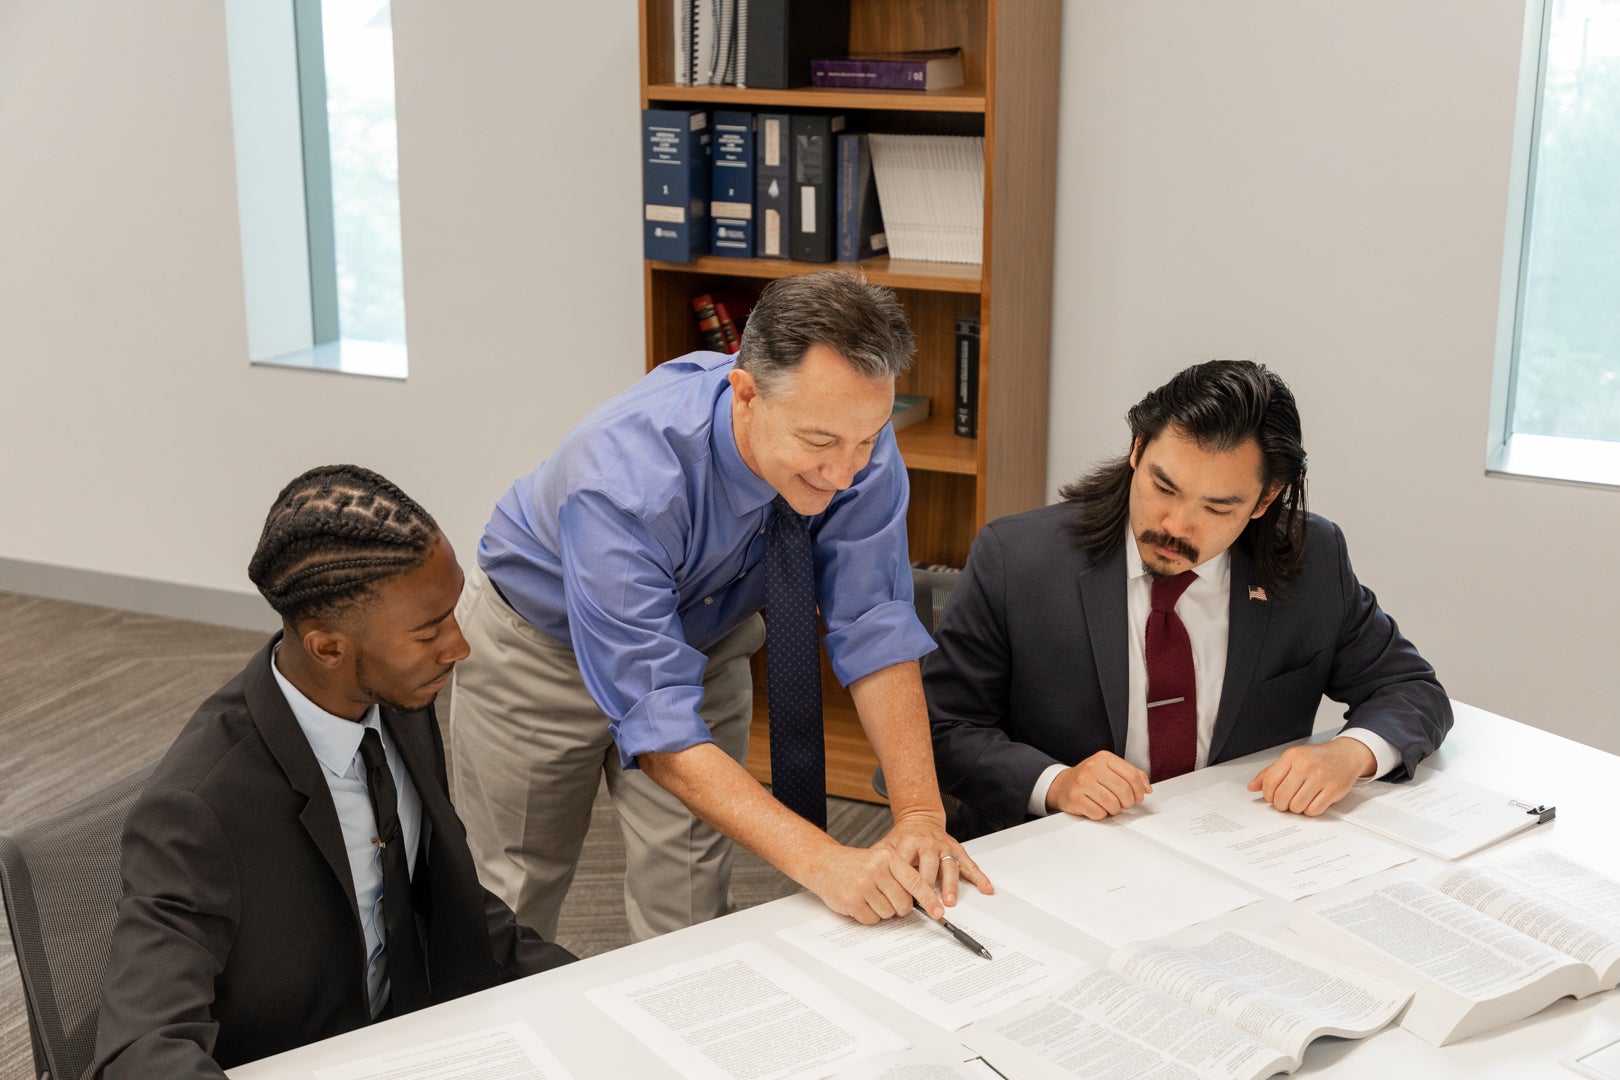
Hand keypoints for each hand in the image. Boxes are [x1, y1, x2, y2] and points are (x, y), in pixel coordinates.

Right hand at [801, 841, 941, 925]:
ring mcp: (863, 886)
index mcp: (887, 857)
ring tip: (870, 896)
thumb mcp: (880, 860)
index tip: (938, 912)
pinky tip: (860, 902)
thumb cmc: (855, 864)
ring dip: (882, 911)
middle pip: (903, 903)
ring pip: (888, 913)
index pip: (915, 882)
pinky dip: (868, 916)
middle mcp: (876, 870)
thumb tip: (923, 899)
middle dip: (900, 907)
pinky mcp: (852, 901)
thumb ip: (900, 875)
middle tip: (889, 899)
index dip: (929, 899)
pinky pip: (872, 919)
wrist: (824, 863)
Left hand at [870, 813, 991, 913]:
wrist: (919, 819)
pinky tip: (986, 888)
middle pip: (929, 865)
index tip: (906, 901)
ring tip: (950, 900)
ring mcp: (944, 846)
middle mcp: (927, 843)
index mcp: (908, 842)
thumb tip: (866, 882)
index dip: (906, 883)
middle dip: (929, 886)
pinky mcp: (957, 849)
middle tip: (929, 905)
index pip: (907, 864)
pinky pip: (969, 864)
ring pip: (949, 865)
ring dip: (951, 884)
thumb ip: (879, 861)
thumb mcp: (887, 846)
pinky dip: (979, 876)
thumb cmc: (902, 839)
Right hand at [1046, 751, 1151, 820]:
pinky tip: (1096, 807)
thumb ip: (1131, 775)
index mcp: (1104, 758)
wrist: (1062, 785)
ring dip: (1114, 809)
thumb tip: (1147, 788)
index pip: (1132, 775)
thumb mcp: (1110, 769)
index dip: (1139, 790)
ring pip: (1113, 804)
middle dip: (1127, 802)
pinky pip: (1099, 813)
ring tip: (1109, 805)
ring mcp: (1082, 783)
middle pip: (1124, 791)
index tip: (1139, 796)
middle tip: (1124, 803)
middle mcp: (1092, 768)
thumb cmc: (1089, 778)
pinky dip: (1101, 814)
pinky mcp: (1075, 798)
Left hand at [1246, 737, 1374, 815]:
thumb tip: (1252, 786)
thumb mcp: (1291, 759)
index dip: (1267, 795)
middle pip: (1282, 796)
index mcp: (1292, 756)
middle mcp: (1306, 766)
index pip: (1270, 781)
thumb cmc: (1317, 758)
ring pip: (1297, 806)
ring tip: (1299, 801)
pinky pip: (1313, 810)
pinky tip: (1310, 803)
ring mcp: (1321, 778)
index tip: (1271, 797)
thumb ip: (1270, 773)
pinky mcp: (1333, 790)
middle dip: (1280, 804)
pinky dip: (1309, 811)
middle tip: (1285, 802)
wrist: (1345, 755)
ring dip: (1295, 808)